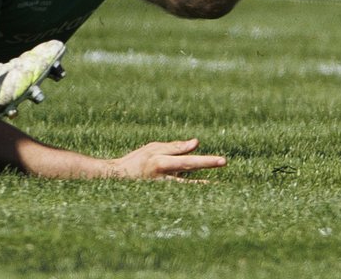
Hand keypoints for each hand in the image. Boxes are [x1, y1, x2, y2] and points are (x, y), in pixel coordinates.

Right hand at [106, 139, 226, 181]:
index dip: (206, 161)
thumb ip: (176, 147)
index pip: (188, 161)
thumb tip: (197, 143)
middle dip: (209, 171)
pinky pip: (181, 193)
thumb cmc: (136, 161)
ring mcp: (162, 190)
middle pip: (191, 174)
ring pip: (188, 188)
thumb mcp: (154, 149)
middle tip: (226, 168)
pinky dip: (193, 192)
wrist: (114, 179)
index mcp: (160, 163)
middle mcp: (162, 178)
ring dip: (204, 187)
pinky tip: (205, 193)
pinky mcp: (161, 197)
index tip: (223, 161)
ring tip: (221, 186)